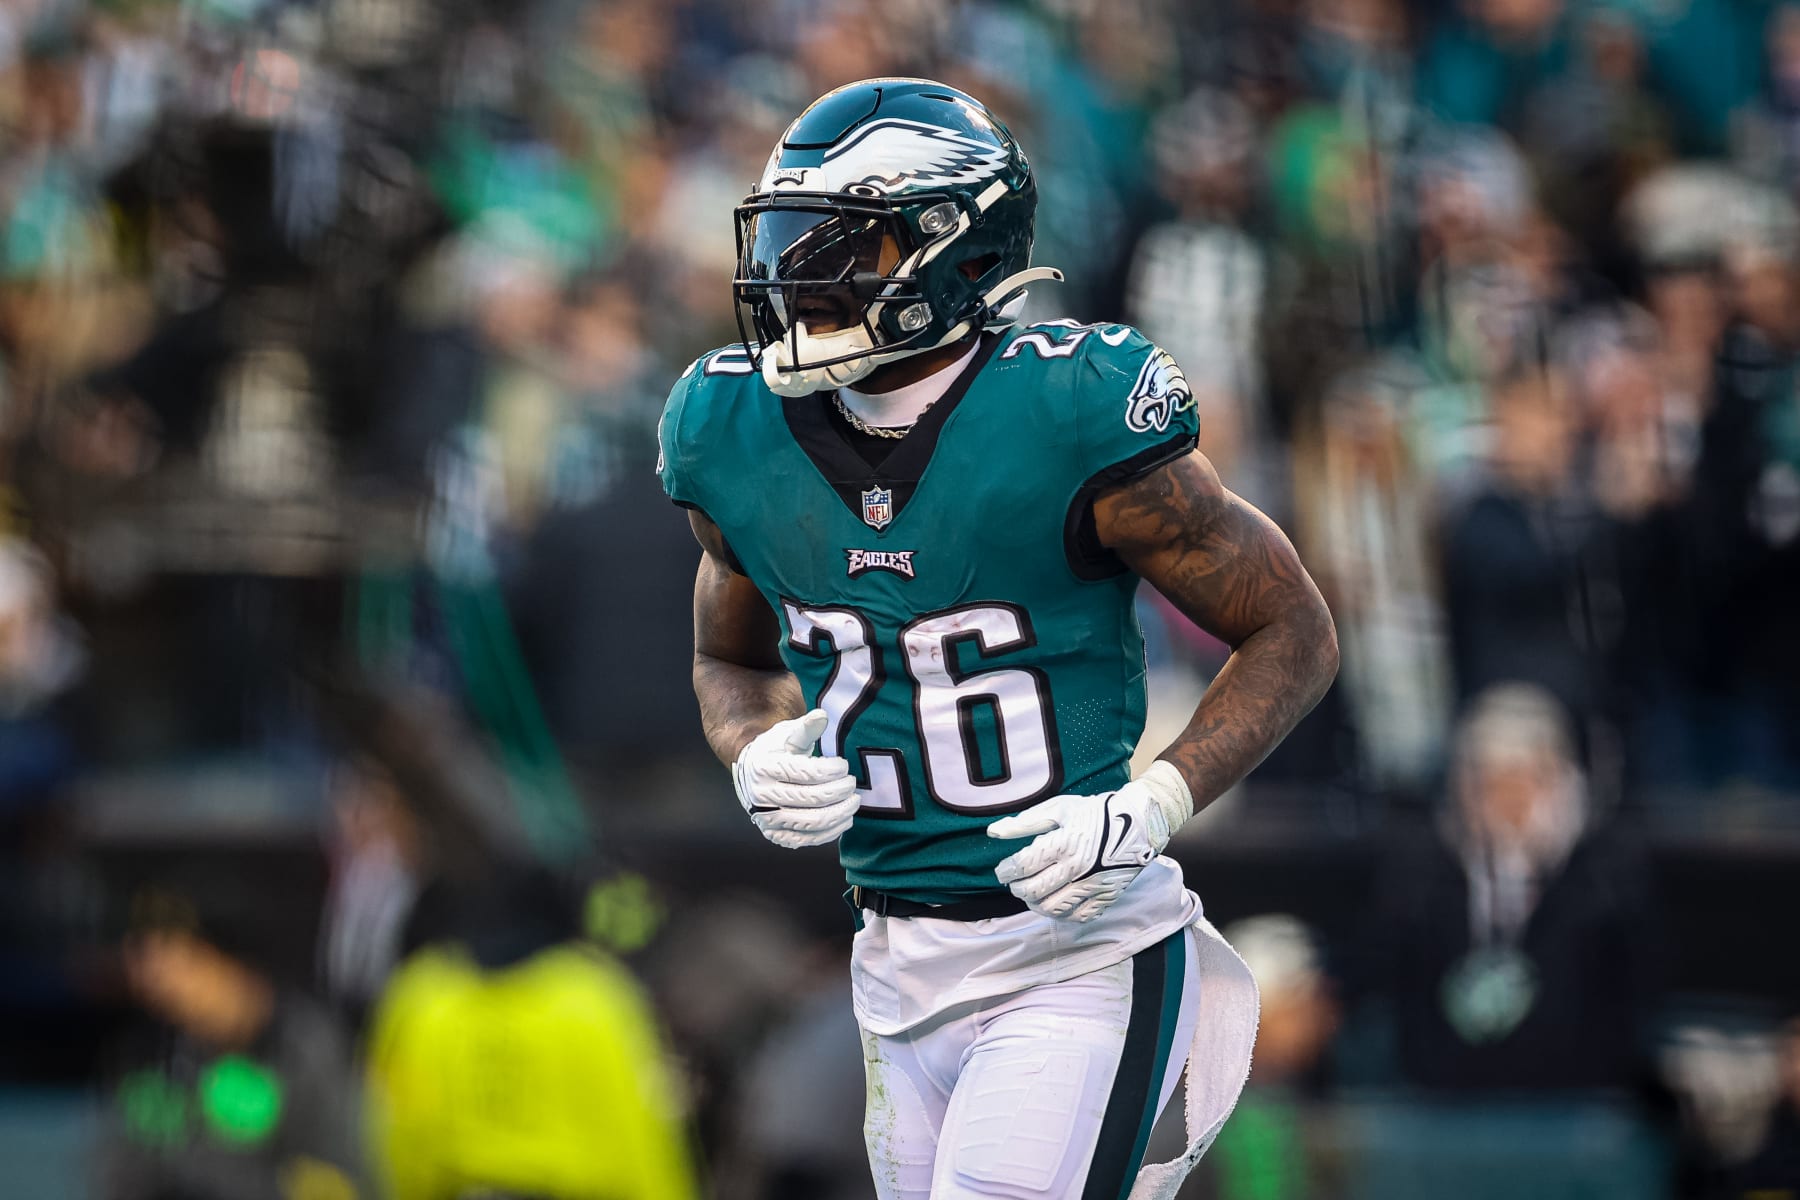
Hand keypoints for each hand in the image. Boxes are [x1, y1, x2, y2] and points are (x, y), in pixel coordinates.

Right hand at [732, 709, 858, 848]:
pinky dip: (832, 832)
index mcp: (764, 768)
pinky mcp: (777, 836)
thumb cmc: (775, 751)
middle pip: (813, 798)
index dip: (832, 770)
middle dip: (840, 791)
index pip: (807, 772)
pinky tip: (844, 819)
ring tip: (854, 801)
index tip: (843, 765)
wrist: (753, 774)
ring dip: (841, 812)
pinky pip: (809, 840)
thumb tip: (822, 716)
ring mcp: (768, 820)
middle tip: (852, 783)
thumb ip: (806, 727)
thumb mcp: (787, 734)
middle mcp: (762, 797)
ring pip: (814, 822)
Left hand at [987, 761, 1191, 921]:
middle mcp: (1078, 868)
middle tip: (1015, 883)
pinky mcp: (1106, 897)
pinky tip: (1054, 903)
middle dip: (1017, 889)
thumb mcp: (1059, 809)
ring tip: (1032, 894)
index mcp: (1065, 843)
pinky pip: (1077, 917)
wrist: (1139, 823)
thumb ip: (1025, 823)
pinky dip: (1061, 914)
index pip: (1023, 866)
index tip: (1003, 871)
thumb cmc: (1095, 813)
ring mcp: (1093, 885)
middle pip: (1034, 891)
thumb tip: (993, 832)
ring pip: (1052, 909)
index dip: (1006, 872)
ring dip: (1034, 904)